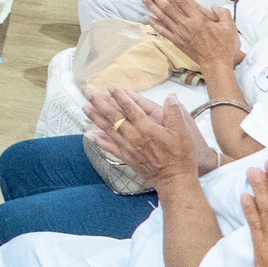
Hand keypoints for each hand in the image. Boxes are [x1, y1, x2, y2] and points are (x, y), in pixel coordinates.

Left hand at [83, 86, 204, 191]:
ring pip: (108, 129)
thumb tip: (171, 96)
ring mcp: (127, 147)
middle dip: (100, 103)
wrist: (174, 179)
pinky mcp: (125, 157)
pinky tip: (89, 134)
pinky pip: (108, 147)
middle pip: (114, 117)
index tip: (111, 87)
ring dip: (95, 118)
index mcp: (146, 128)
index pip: (130, 108)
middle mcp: (133, 136)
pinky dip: (98, 140)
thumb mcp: (182, 132)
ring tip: (85, 107)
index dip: (120, 97)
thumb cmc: (180, 156)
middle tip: (89, 93)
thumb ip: (174, 113)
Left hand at [145, 0, 242, 72]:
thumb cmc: (224, 46)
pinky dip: (154, 23)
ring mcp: (179, 33)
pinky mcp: (176, 41)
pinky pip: (162, 30)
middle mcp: (186, 24)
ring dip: (151, 6)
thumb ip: (222, 13)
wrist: (216, 63)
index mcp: (199, 19)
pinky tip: (146, 16)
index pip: (183, 1)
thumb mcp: (230, 27)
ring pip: (162, 17)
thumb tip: (213, 6)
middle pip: (168, 7)